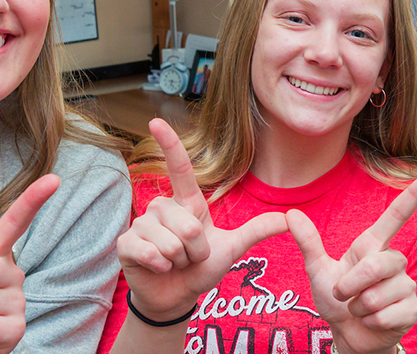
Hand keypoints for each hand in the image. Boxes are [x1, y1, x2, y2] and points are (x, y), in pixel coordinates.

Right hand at [115, 119, 288, 321]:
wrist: (176, 296)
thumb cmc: (200, 268)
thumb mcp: (232, 248)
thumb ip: (256, 231)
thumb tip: (288, 218)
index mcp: (186, 203)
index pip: (179, 168)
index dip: (169, 144)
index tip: (156, 121)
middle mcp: (161, 207)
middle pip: (188, 226)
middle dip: (196, 250)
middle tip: (188, 257)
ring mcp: (142, 224)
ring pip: (171, 242)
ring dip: (179, 261)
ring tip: (174, 262)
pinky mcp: (127, 244)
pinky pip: (151, 252)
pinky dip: (161, 266)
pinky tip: (158, 268)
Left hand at [285, 172, 416, 353]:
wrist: (348, 334)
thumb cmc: (338, 300)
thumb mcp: (318, 271)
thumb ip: (309, 242)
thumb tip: (291, 213)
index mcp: (373, 246)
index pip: (396, 217)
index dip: (414, 196)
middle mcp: (395, 262)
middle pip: (374, 266)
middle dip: (350, 286)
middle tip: (343, 295)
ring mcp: (406, 285)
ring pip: (377, 295)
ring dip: (358, 308)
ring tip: (360, 309)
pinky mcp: (412, 309)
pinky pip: (384, 315)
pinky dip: (369, 322)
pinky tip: (372, 321)